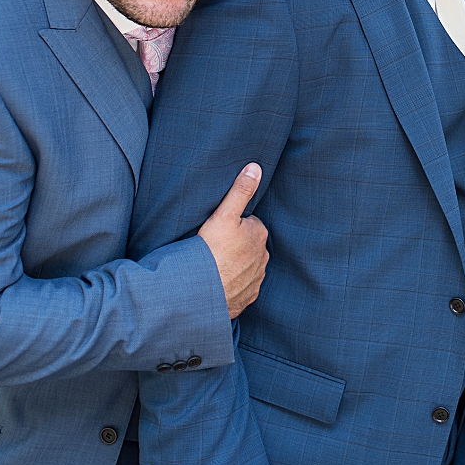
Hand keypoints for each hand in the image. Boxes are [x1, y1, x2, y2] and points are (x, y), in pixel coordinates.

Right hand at [197, 163, 269, 318]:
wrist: (201, 292)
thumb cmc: (211, 250)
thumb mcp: (223, 214)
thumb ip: (240, 191)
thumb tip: (255, 167)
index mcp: (259, 235)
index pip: (249, 224)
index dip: (233, 225)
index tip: (219, 229)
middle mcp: (263, 257)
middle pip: (248, 245)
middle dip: (236, 245)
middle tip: (215, 246)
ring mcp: (256, 279)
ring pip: (246, 266)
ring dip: (234, 264)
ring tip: (215, 263)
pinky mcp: (247, 297)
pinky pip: (242, 286)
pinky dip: (232, 283)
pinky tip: (219, 281)